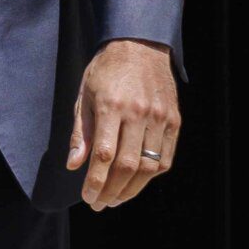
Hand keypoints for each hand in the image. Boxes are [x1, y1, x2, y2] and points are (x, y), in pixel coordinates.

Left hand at [66, 38, 179, 210]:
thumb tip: (73, 164)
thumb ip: (80, 131)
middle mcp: (138, 113)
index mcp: (111, 106)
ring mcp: (159, 118)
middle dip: (111, 191)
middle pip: (127, 165)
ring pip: (148, 166)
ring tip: (116, 199)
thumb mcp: (84, 94)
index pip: (103, 155)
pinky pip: (165, 158)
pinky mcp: (174, 121)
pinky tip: (137, 182)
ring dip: (131, 189)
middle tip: (100, 203)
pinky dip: (151, 175)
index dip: (95, 182)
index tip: (88, 197)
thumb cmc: (106, 70)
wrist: (140, 45)